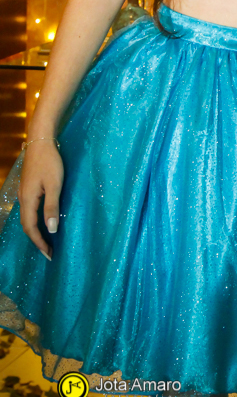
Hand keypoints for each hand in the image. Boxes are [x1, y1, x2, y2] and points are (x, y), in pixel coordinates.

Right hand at [18, 140, 63, 261]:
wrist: (41, 141)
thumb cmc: (50, 162)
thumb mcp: (55, 185)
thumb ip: (52, 207)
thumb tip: (51, 230)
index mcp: (28, 200)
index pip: (31, 228)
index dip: (39, 243)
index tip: (49, 255)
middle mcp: (23, 198)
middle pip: (26, 225)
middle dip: (37, 240)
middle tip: (49, 252)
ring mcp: (24, 193)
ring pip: (27, 218)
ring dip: (35, 231)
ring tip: (47, 240)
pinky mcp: (28, 187)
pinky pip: (29, 210)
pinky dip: (35, 220)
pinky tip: (43, 221)